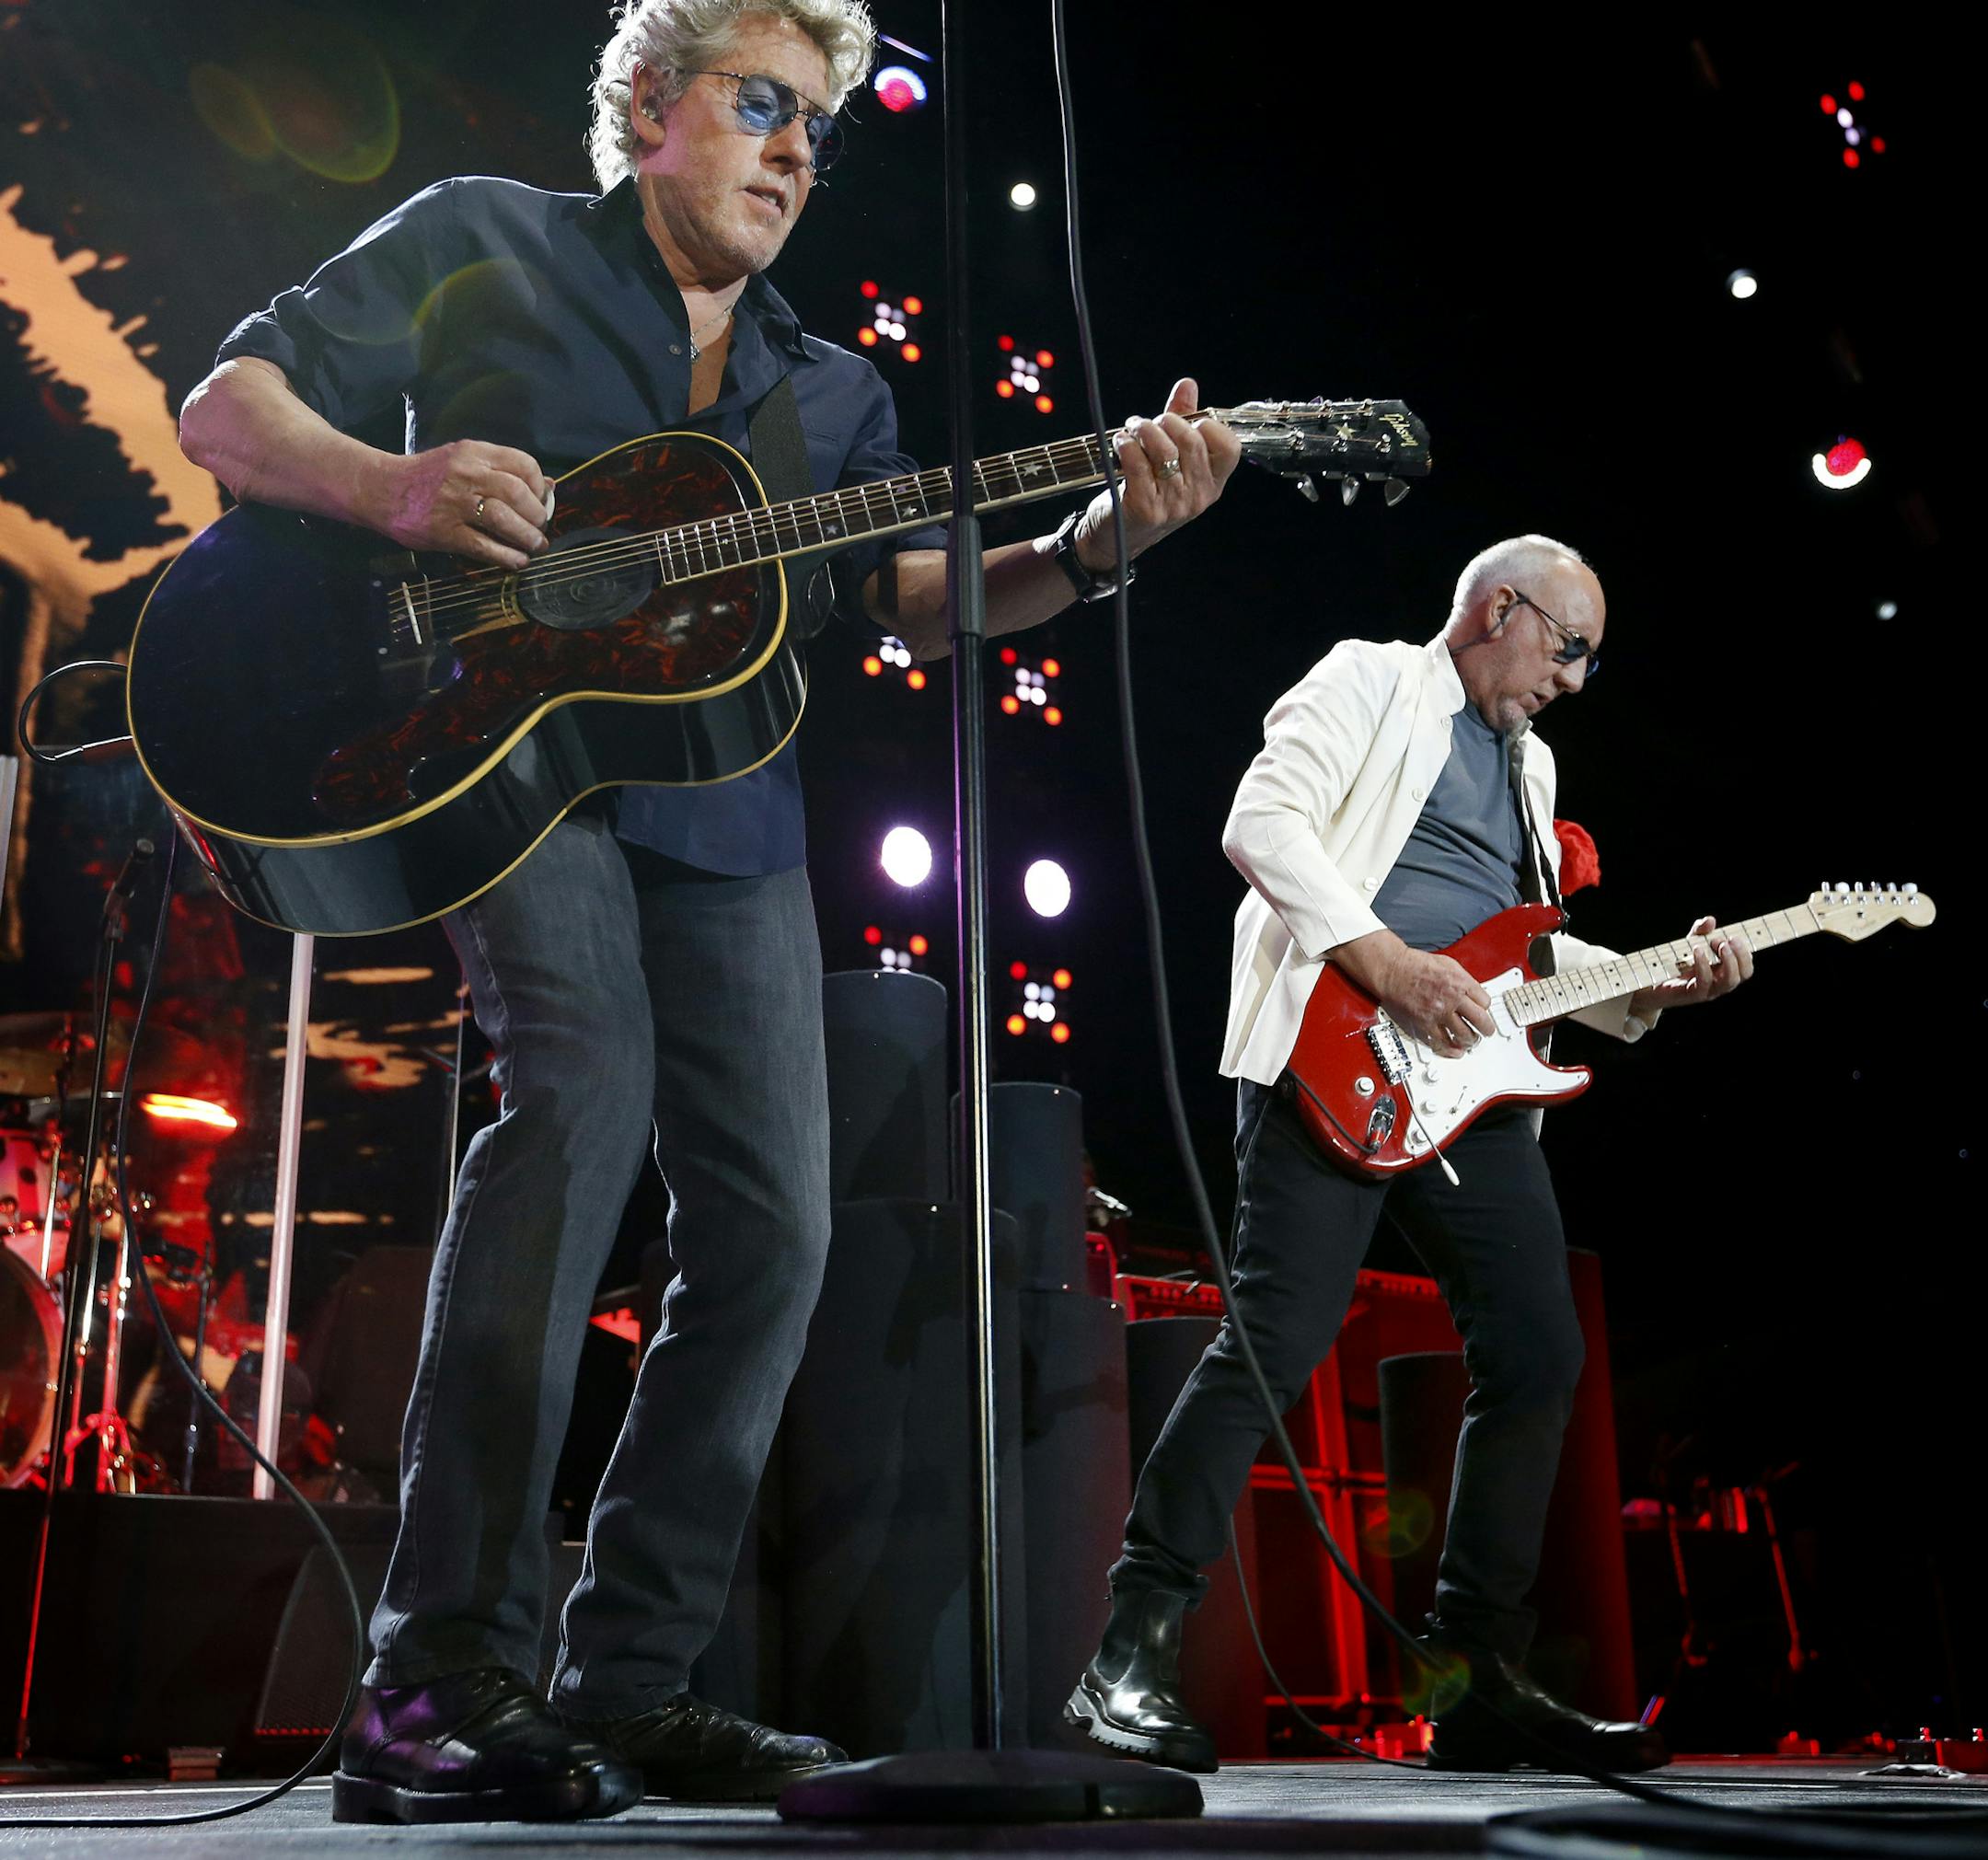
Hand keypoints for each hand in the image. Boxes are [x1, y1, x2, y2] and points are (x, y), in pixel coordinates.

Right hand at [371, 440, 550, 569]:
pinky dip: (506, 557)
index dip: (539, 486)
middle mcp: (466, 474)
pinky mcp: (444, 531)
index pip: (523, 464)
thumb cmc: (429, 476)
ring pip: (503, 519)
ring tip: (534, 546)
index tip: (541, 502)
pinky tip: (517, 561)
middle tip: (540, 528)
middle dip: (537, 515)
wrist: (381, 488)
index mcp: (474, 452)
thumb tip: (549, 486)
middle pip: (517, 492)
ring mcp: (454, 503)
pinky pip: (483, 546)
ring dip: (526, 537)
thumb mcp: (464, 460)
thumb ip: (503, 470)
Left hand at [1073, 377, 1239, 569]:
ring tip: (1132, 429)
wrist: (1115, 539)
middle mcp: (1198, 496)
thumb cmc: (1146, 492)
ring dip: (1144, 430)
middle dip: (1167, 421)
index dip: (1208, 426)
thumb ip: (1183, 419)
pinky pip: (1137, 464)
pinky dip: (1126, 445)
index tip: (1187, 421)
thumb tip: (1188, 384)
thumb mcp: (1172, 458)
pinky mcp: (1145, 508)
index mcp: (1213, 483)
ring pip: (1164, 451)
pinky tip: (1120, 442)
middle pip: (1192, 442)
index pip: (1229, 448)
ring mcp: (1173, 505)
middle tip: (1149, 422)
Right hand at [1333, 928, 1494, 1059]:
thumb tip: (1473, 992)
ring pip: (1464, 1034)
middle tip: (1487, 1031)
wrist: (1393, 970)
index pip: (1485, 1002)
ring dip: (1471, 1040)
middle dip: (1487, 1029)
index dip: (1485, 1007)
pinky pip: (1443, 1042)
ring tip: (1471, 1040)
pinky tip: (1456, 1050)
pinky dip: (1452, 1049)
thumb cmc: (1416, 964)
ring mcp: (1439, 1013)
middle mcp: (1453, 999)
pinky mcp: (1426, 1023)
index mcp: (1461, 983)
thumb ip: (1463, 979)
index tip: (1482, 1009)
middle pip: (1481, 1021)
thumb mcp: (1448, 964)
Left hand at [1629, 915, 1753, 1017]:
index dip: (1746, 951)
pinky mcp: (1693, 994)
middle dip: (1740, 954)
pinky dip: (1704, 965)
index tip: (1736, 935)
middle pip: (1744, 973)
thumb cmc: (1673, 964)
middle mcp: (1720, 982)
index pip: (1745, 964)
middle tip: (1726, 940)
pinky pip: (1705, 982)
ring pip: (1730, 981)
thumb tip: (1710, 920)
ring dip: (1729, 960)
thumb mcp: (1688, 943)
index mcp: (1723, 970)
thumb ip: (1700, 931)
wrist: (1649, 985)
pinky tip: (1697, 951)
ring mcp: (1708, 990)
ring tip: (1718, 944)